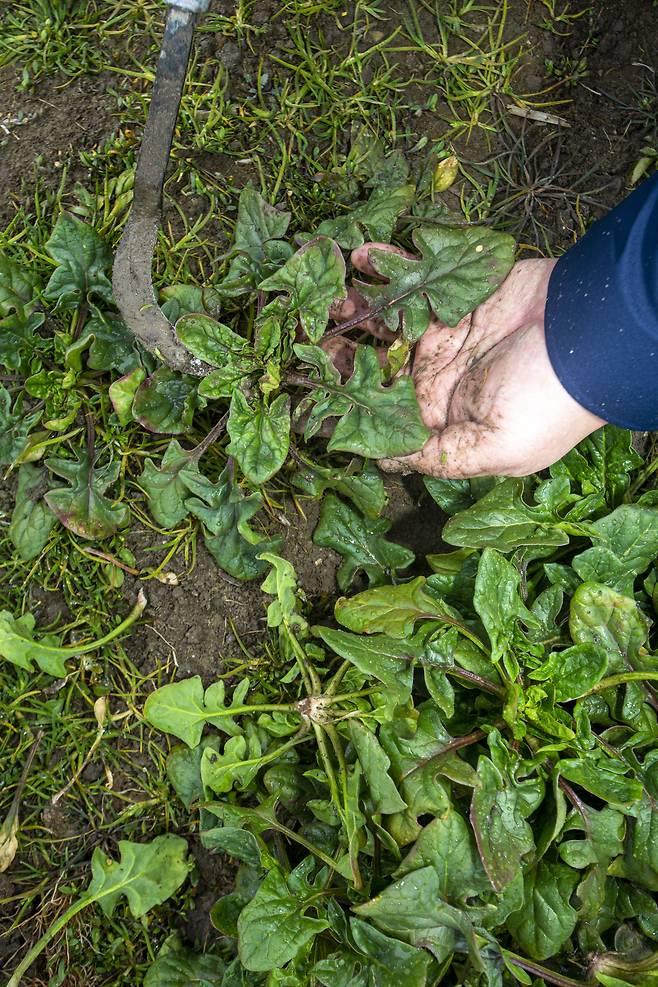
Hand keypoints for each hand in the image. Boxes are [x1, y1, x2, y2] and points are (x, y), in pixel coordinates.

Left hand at [328, 248, 605, 477]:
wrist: (593, 333)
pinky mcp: (453, 294)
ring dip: (350, 311)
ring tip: (317, 298)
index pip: (378, 418)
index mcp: (441, 421)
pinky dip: (383, 265)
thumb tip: (382, 463)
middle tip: (298, 340)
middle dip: (333, 355)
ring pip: (383, 323)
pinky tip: (353, 257)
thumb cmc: (549, 401)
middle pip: (371, 368)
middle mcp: (435, 379)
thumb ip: (436, 457)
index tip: (302, 396)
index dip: (340, 408)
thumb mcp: (496, 448)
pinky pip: (411, 278)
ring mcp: (442, 334)